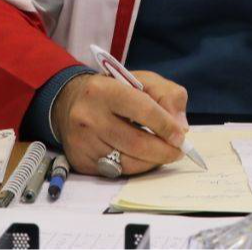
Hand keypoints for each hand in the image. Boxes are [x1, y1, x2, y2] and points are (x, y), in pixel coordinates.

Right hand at [51, 71, 189, 176]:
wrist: (70, 102)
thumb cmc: (113, 90)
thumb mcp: (142, 80)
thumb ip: (168, 96)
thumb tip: (180, 126)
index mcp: (104, 90)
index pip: (142, 110)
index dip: (166, 126)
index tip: (181, 136)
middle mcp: (88, 116)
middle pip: (136, 142)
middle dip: (164, 150)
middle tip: (179, 151)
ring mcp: (82, 141)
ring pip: (128, 162)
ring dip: (152, 161)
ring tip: (163, 154)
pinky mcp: (80, 161)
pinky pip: (116, 172)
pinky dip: (136, 168)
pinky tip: (142, 158)